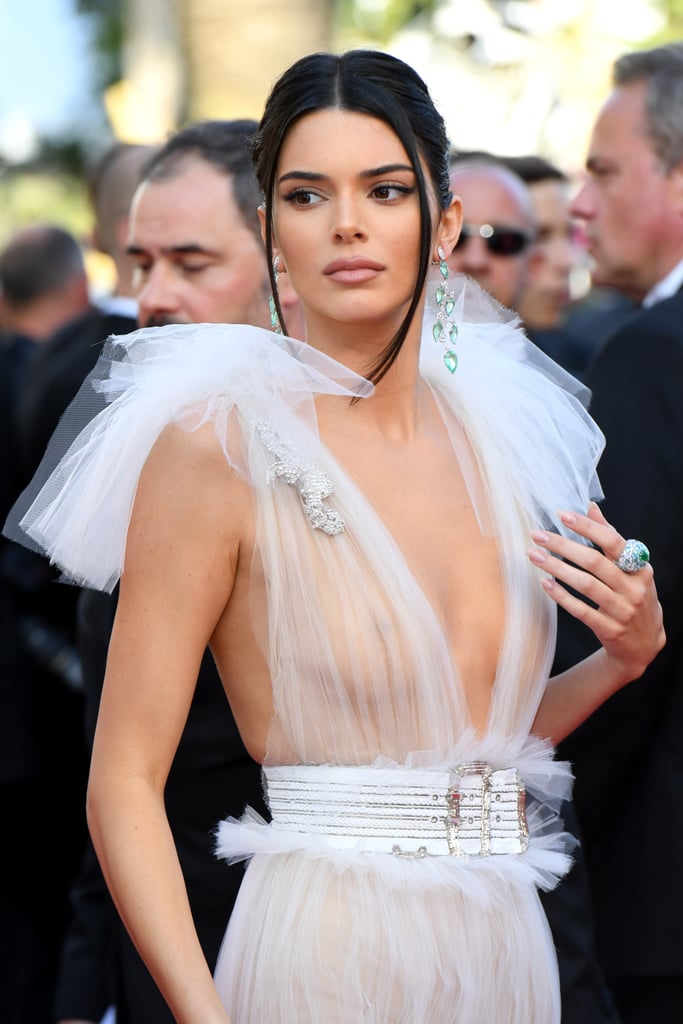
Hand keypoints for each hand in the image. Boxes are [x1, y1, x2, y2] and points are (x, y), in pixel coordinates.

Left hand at [529, 502, 664, 685]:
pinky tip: (544, 583)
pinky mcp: (609, 629)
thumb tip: (590, 507)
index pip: (612, 541)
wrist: (644, 644)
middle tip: (537, 535)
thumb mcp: (631, 568)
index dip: (586, 527)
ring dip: (556, 568)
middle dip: (562, 545)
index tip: (561, 515)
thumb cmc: (633, 596)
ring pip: (585, 585)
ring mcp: (622, 610)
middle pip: (594, 562)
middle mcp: (634, 588)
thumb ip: (611, 538)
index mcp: (640, 567)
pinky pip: (580, 610)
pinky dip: (561, 596)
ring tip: (534, 555)